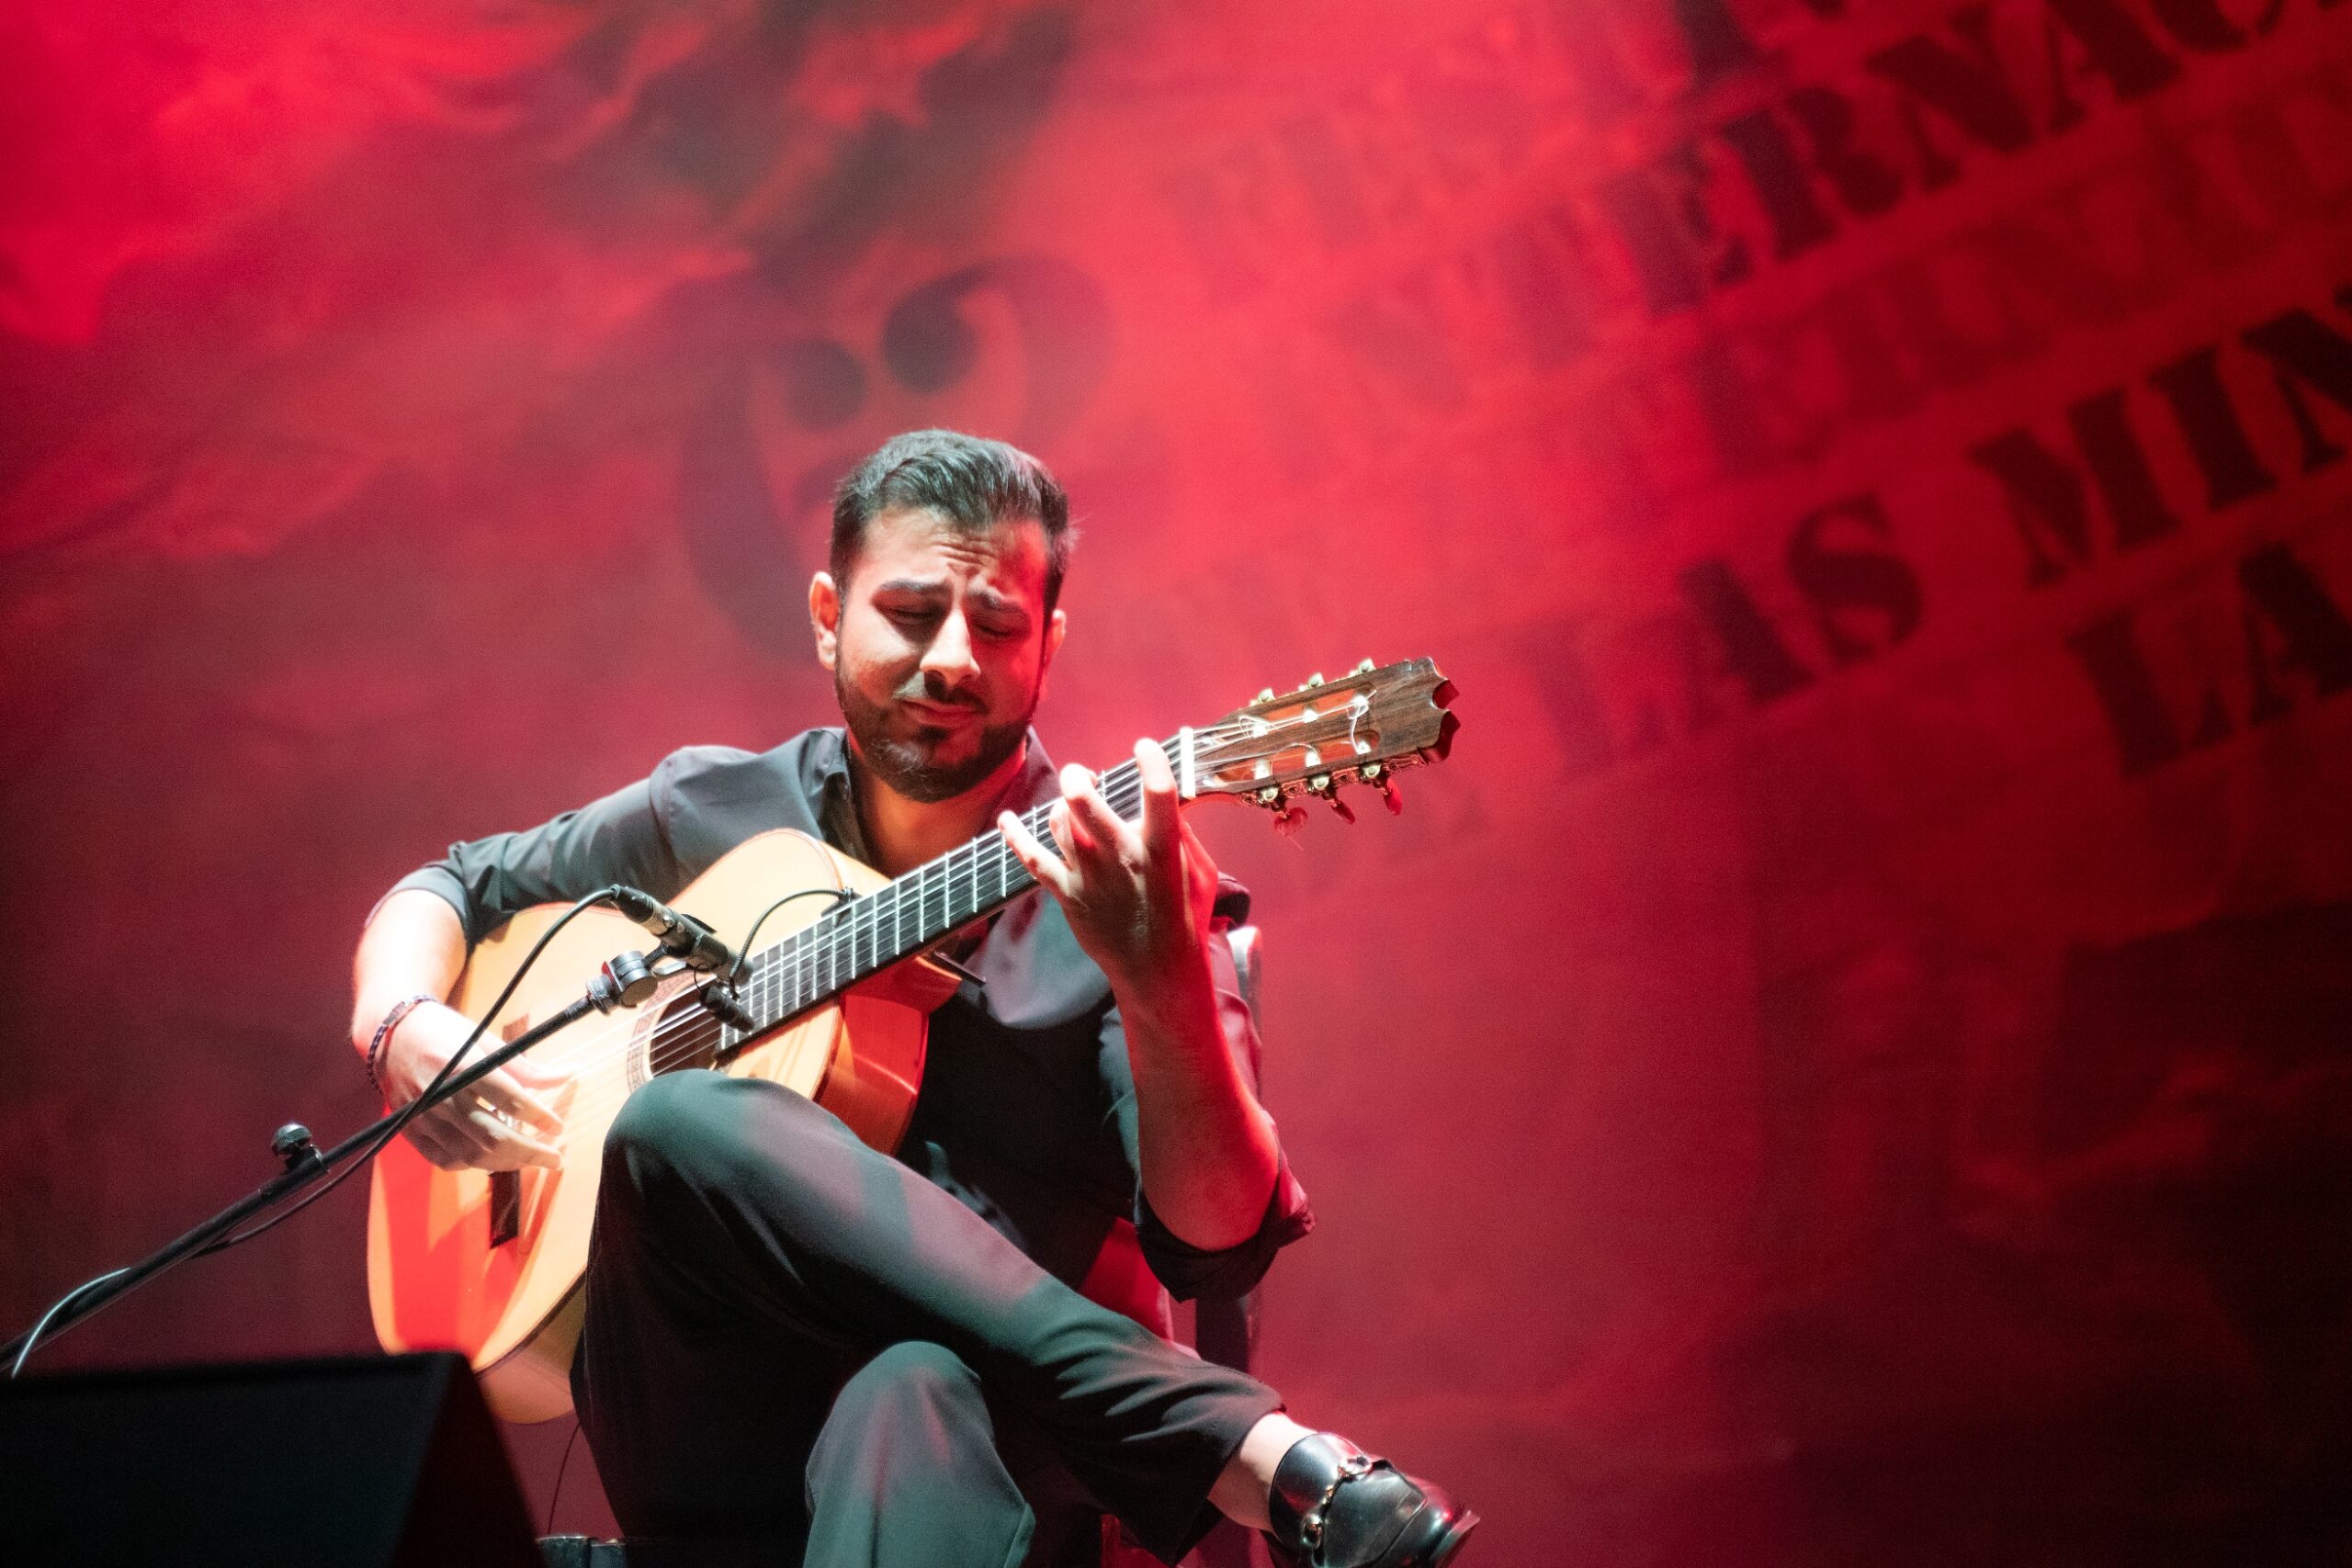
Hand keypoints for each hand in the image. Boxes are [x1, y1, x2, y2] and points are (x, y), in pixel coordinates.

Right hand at [380, 1000, 569, 1170]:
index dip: (540, 1118)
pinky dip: (473, 1164)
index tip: (558, 1128)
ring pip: (472, 1154)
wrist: (394, 1035)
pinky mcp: (411, 1131)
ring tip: (530, 1160)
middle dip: (530, 1152)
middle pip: (494, 1136)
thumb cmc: (446, 1034)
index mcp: (465, 1067)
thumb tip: (567, 1076)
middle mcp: (443, 1095)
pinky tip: (492, 1158)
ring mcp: (424, 1117)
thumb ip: (526, 1067)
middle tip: (554, 1158)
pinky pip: (445, 1160)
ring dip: (507, 1162)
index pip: (511, 1101)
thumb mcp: (487, 1041)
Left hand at [999, 738, 1219, 1000]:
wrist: (1156, 969)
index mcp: (1161, 850)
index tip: (1144, 747)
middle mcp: (1121, 858)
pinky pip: (1032, 859)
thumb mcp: (1200, 871)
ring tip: (1073, 806)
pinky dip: (1016, 836)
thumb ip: (1181, 833)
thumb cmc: (1183, 915)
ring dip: (1063, 806)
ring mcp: (1089, 877)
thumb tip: (1164, 799)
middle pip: (1086, 804)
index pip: (1159, 794)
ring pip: (1060, 823)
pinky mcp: (1067, 893)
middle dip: (1078, 779)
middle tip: (1082, 777)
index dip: (1152, 761)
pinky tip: (1008, 819)